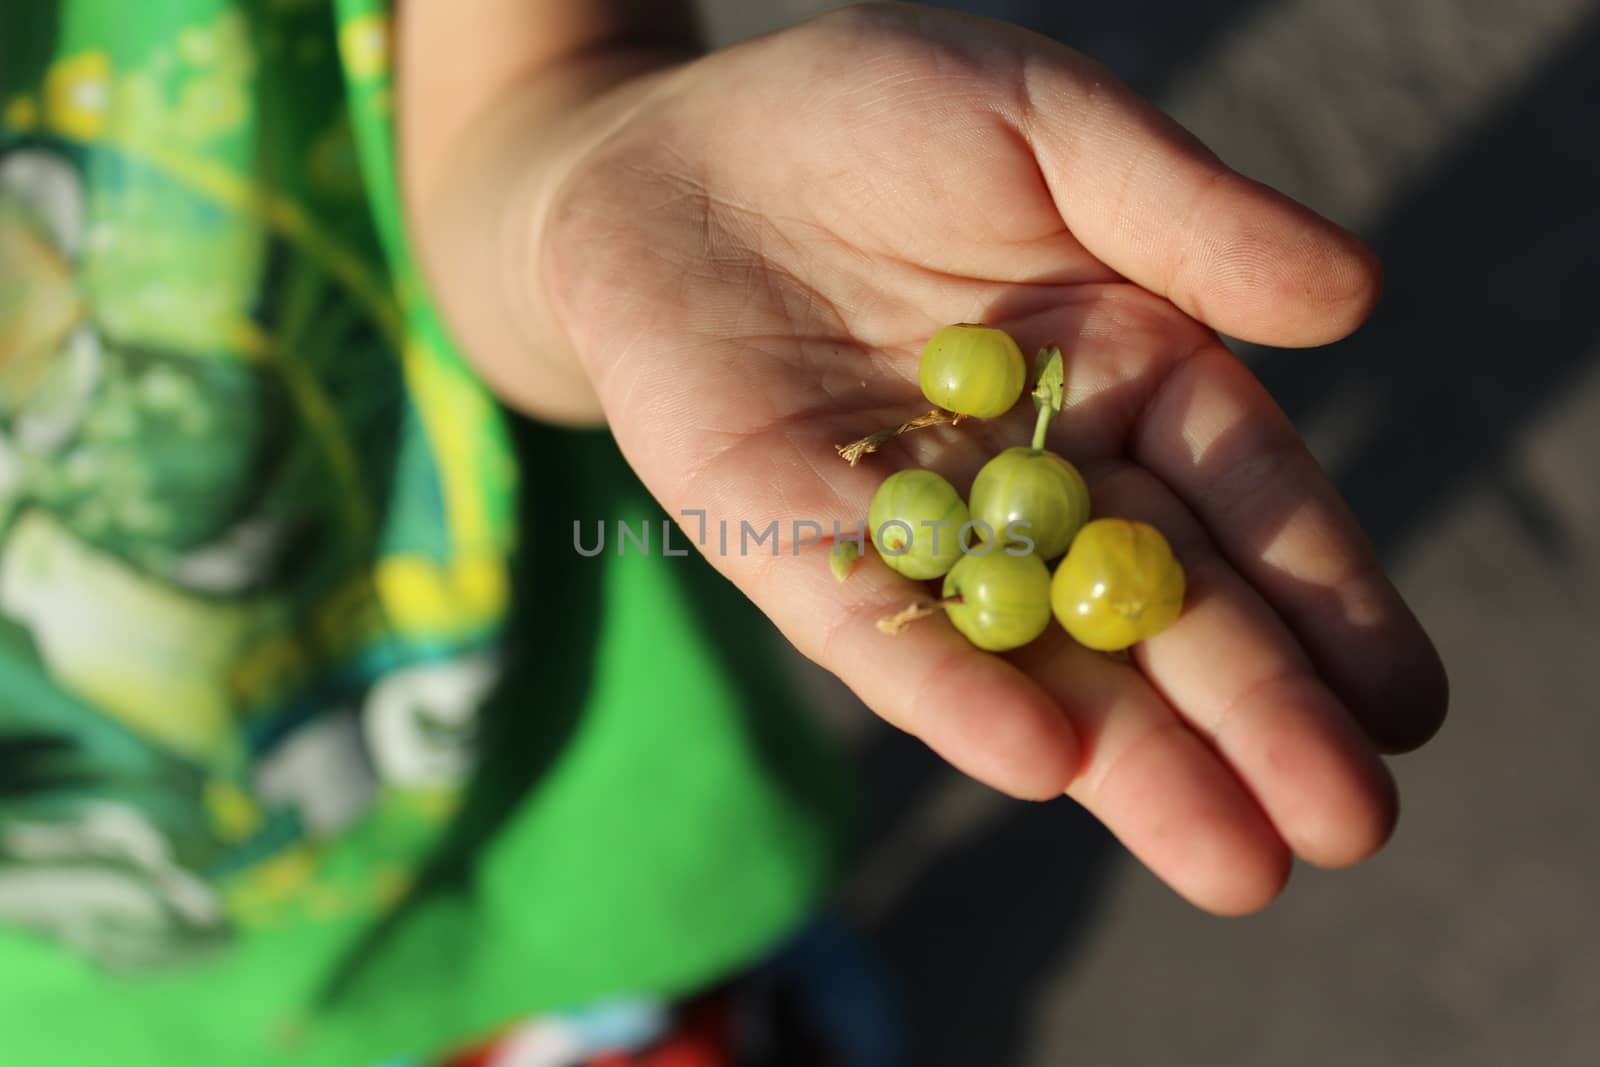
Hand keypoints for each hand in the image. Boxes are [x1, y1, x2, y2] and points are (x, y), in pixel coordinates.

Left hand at [535, 4, 1446, 913]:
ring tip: (1235, 862)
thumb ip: (1184, 215)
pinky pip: (875, 625)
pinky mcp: (784, 539)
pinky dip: (950, 690)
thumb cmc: (868, 115)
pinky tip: (1040, 760)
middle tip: (1347, 825)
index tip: (1403, 702)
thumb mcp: (1045, 123)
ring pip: (1035, 651)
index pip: (1241, 498)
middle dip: (1252, 715)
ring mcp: (911, 524)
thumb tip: (1355, 300)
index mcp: (1123, 379)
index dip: (1324, 595)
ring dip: (1131, 757)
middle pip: (1155, 605)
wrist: (665, 150)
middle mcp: (1030, 476)